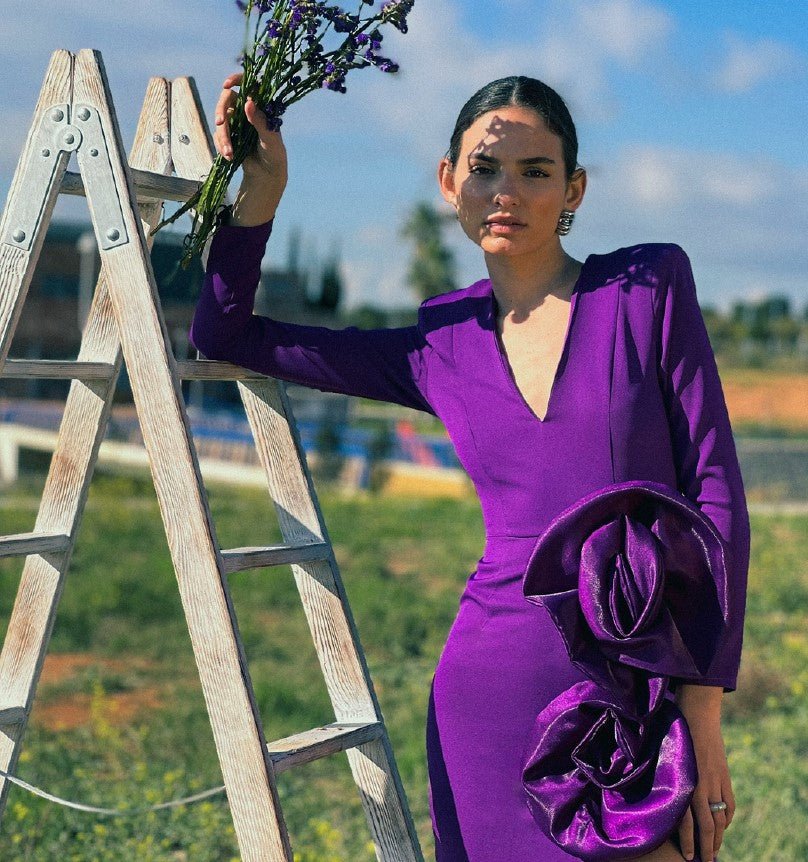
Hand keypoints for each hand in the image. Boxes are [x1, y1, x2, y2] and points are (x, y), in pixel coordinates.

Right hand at [213, 71, 287, 189]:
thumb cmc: (274, 154)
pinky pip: (218, 135)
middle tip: (220, 123)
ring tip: (229, 153)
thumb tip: (248, 103)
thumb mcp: (270, 138)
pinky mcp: (229, 134)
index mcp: (260, 106)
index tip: (226, 85)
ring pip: (221, 119)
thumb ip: (259, 121)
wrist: (267, 174)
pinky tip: (229, 156)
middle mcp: (247, 110)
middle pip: (227, 100)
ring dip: (222, 136)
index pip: (248, 85)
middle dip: (221, 111)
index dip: (236, 80)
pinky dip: (221, 145)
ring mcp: (236, 121)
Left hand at [675, 705, 734, 861]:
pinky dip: (728, 818)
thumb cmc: (671, 733)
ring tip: (714, 850)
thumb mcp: (662, 756)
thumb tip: (655, 796)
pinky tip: (723, 827)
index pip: (686, 822)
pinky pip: (729, 804)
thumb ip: (662, 778)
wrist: (695, 714)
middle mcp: (700, 785)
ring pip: (720, 818)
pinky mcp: (724, 776)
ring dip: (718, 837)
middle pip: (707, 826)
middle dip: (707, 847)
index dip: (688, 842)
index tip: (689, 857)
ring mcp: (715, 781)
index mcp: (682, 783)